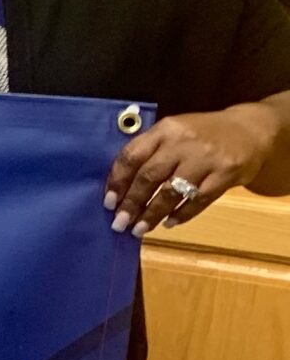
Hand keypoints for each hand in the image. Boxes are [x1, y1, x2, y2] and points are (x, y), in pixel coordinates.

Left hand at [105, 104, 283, 233]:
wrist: (250, 129)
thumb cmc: (202, 134)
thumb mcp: (173, 132)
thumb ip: (150, 151)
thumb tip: (119, 186)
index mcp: (165, 130)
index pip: (132, 156)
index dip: (117, 181)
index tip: (109, 203)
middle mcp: (183, 142)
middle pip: (150, 176)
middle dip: (131, 203)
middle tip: (119, 223)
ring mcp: (206, 158)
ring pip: (172, 192)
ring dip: (152, 214)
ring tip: (139, 229)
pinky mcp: (226, 174)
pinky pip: (199, 200)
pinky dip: (182, 214)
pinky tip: (169, 222)